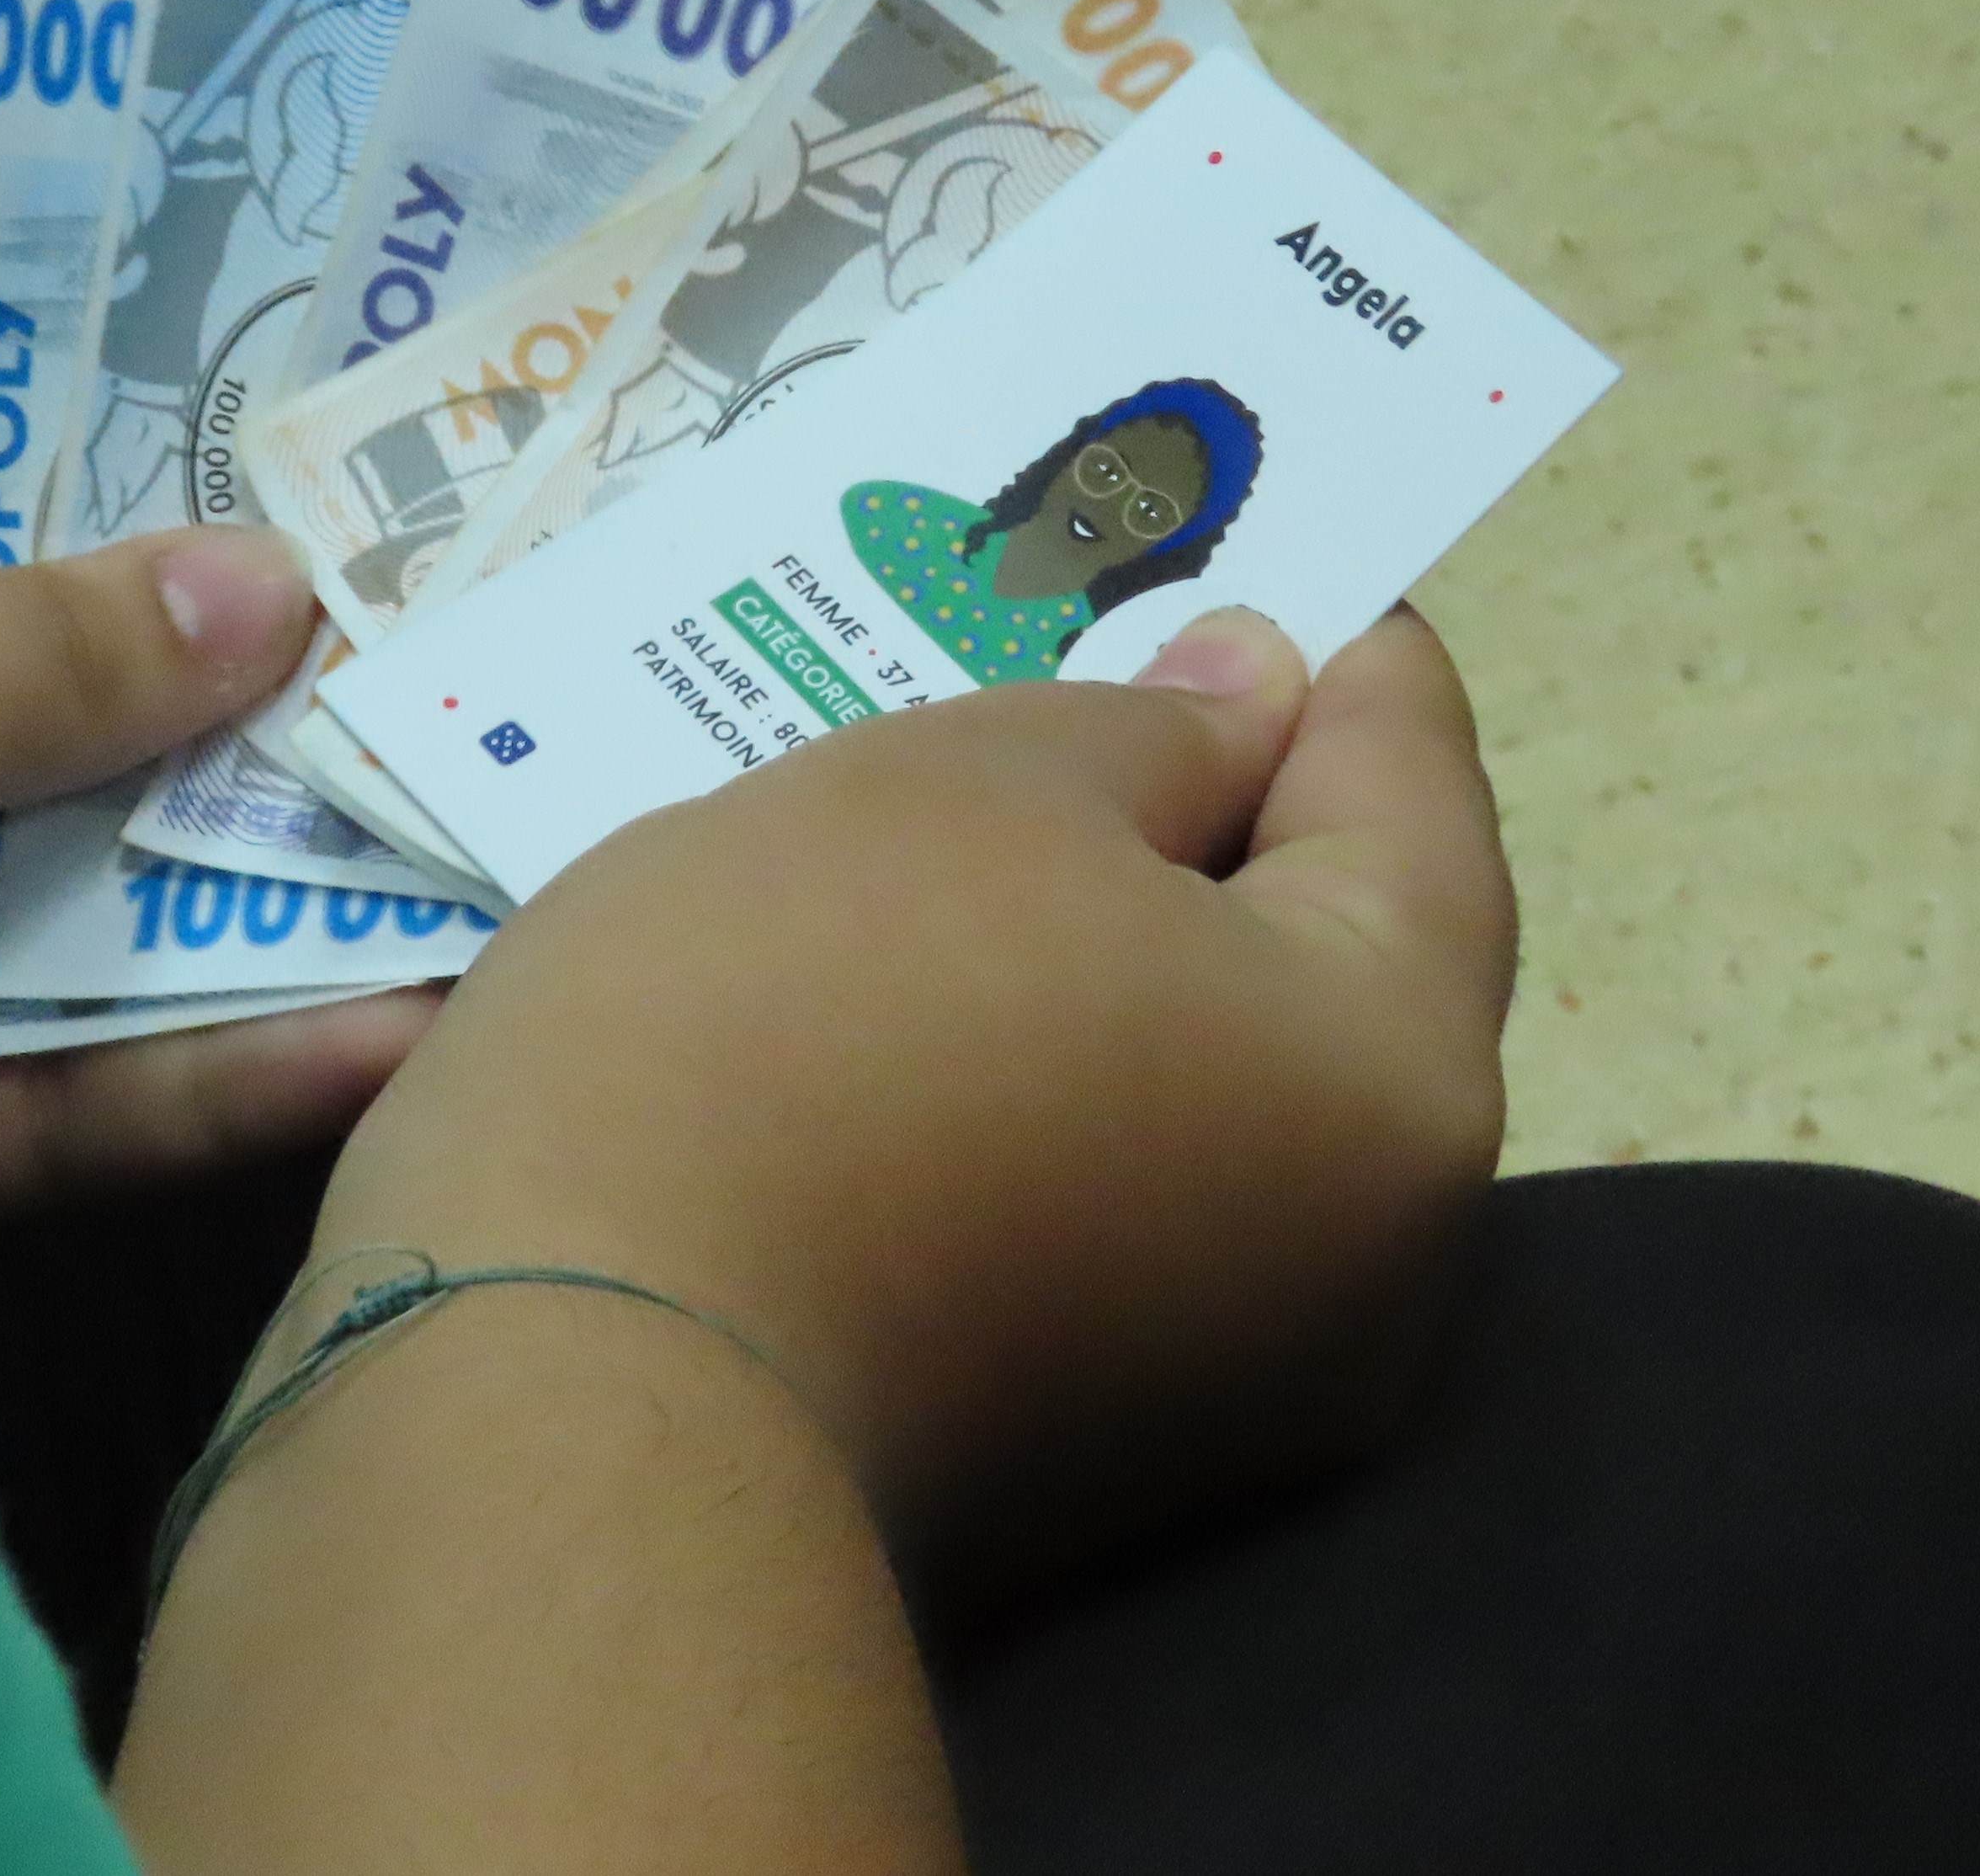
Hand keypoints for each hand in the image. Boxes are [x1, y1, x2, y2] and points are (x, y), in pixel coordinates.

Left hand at [0, 316, 437, 1231]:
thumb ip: (32, 637)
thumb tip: (272, 581)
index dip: (112, 379)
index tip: (320, 365)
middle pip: (31, 648)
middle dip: (236, 639)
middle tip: (475, 584)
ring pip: (71, 876)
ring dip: (271, 861)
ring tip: (501, 808)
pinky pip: (57, 1080)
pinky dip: (217, 1064)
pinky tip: (403, 1026)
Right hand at [310, 606, 1512, 1553]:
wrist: (567, 1402)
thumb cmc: (787, 1024)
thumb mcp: (959, 789)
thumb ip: (1140, 733)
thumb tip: (1247, 710)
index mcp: (1388, 1082)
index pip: (1412, 796)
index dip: (1328, 646)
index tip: (1253, 546)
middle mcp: (1356, 1261)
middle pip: (1301, 956)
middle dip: (1185, 797)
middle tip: (1066, 649)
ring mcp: (1203, 1378)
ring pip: (1164, 1073)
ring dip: (1065, 934)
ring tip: (923, 797)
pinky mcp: (1048, 1434)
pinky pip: (1061, 1185)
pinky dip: (992, 1067)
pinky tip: (855, 975)